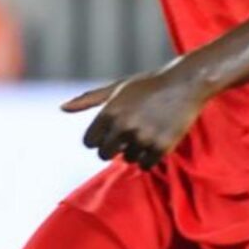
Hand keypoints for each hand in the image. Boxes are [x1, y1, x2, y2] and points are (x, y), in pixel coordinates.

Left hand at [62, 61, 214, 169]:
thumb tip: (62, 108)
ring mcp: (143, 137)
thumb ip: (88, 100)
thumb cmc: (148, 85)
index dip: (98, 139)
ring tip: (147, 131)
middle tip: (127, 136)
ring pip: (127, 159)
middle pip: (104, 154)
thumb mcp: (117, 88)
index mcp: (109, 112)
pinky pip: (145, 165)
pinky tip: (155, 141)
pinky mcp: (162, 147)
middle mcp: (123, 126)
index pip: (89, 142)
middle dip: (113, 148)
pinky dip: (148, 158)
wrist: (186, 83)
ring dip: (134, 150)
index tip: (110, 133)